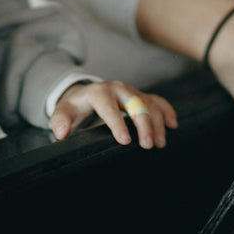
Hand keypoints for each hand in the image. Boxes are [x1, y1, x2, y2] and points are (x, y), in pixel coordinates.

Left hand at [49, 81, 176, 148]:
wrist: (86, 93)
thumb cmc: (76, 105)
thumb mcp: (64, 110)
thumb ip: (60, 120)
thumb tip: (61, 133)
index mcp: (99, 92)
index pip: (109, 107)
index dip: (117, 124)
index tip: (124, 140)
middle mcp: (118, 89)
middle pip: (135, 104)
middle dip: (143, 125)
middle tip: (148, 145)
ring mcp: (132, 91)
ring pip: (149, 103)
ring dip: (157, 122)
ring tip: (159, 143)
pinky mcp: (141, 95)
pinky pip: (157, 100)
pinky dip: (167, 111)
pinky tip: (172, 124)